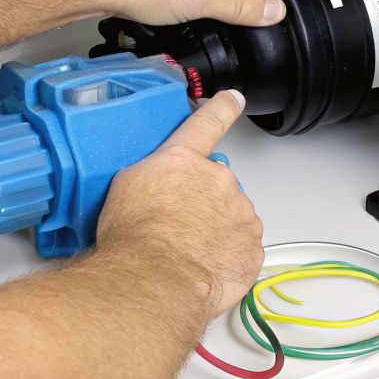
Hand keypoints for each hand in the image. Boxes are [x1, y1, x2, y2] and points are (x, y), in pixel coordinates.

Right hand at [95, 90, 263, 321]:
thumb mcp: (126, 187)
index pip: (207, 122)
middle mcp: (219, 180)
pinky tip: (205, 267)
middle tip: (178, 226)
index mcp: (185, 160)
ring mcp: (241, 214)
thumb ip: (154, 173)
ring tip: (189, 253)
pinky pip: (243, 248)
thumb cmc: (134, 237)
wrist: (155, 279)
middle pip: (217, 185)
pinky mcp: (252, 248)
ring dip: (218, 230)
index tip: (234, 99)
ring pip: (233, 217)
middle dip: (203, 201)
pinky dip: (228, 257)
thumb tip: (160, 182)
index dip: (221, 108)